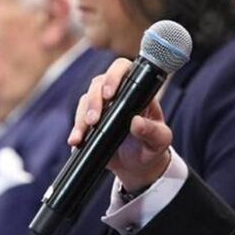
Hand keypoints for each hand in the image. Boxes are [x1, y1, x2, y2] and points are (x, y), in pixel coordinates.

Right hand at [68, 58, 173, 191]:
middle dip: (94, 101)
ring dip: (81, 117)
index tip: (109, 94)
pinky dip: (76, 130)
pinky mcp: (89, 121)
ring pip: (85, 100)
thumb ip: (152, 131)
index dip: (114, 76)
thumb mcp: (159, 140)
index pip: (123, 69)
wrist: (138, 164)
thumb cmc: (152, 145)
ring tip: (82, 135)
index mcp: (137, 91)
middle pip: (98, 84)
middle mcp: (116, 94)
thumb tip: (136, 122)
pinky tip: (75, 141)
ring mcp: (101, 106)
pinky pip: (78, 120)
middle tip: (94, 120)